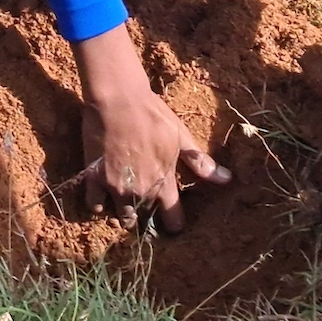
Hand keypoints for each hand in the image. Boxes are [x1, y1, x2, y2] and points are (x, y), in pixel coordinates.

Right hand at [75, 22, 230, 231]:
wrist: (117, 98)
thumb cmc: (152, 114)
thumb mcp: (180, 136)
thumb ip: (199, 162)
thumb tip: (227, 180)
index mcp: (163, 182)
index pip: (173, 219)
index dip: (174, 222)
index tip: (172, 220)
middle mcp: (140, 191)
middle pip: (143, 220)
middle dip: (145, 216)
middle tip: (144, 203)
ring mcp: (115, 187)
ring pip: (121, 217)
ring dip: (124, 212)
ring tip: (125, 200)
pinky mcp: (94, 179)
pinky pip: (94, 205)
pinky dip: (98, 203)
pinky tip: (103, 193)